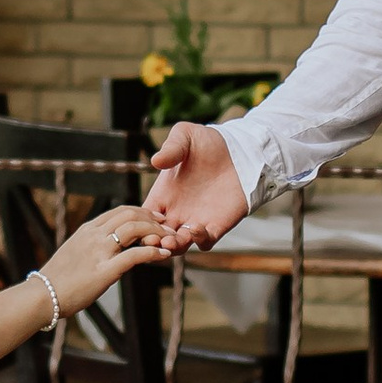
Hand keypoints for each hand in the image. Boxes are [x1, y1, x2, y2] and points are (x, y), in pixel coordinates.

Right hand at [41, 200, 174, 317]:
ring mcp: (99, 252)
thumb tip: (110, 248)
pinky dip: (153, 252)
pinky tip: (163, 255)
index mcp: (87, 229)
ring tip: (169, 240)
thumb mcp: (75, 252)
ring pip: (134, 228)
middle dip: (153, 219)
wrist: (42, 296)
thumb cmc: (58, 279)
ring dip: (156, 231)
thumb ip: (93, 245)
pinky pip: (134, 255)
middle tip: (168, 228)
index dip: (143, 211)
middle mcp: (94, 235)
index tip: (156, 218)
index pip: (120, 210)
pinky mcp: (104, 271)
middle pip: (130, 215)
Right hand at [144, 119, 249, 253]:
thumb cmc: (209, 142)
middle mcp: (178, 211)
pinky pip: (205, 242)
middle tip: (153, 239)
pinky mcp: (218, 225)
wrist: (241, 150)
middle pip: (158, 236)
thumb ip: (171, 148)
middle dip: (154, 241)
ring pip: (179, 245)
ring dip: (174, 246)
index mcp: (164, 194)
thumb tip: (155, 161)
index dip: (140, 223)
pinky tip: (196, 228)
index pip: (144, 217)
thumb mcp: (186, 136)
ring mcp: (197, 219)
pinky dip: (199, 240)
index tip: (140, 222)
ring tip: (172, 239)